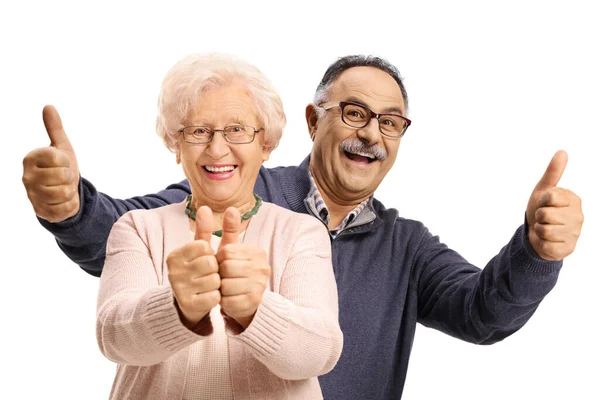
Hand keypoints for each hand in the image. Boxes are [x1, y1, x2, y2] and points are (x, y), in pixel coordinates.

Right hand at [22, 105, 79, 222]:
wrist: (64, 193)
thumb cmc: (62, 168)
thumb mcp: (61, 147)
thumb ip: (55, 128)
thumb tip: (48, 106)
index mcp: (30, 158)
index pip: (58, 158)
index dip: (66, 161)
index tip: (61, 164)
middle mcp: (26, 177)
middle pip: (63, 176)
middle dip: (70, 178)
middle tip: (63, 179)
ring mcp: (32, 196)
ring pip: (64, 193)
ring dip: (70, 192)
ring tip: (63, 189)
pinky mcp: (41, 212)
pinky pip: (65, 208)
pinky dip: (70, 205)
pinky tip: (62, 202)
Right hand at [167, 206, 220, 328]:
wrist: (185, 303)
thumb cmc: (196, 271)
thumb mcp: (200, 250)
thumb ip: (203, 229)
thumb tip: (205, 206)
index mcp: (175, 255)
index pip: (204, 246)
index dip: (210, 254)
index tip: (204, 260)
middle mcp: (174, 271)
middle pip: (211, 263)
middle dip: (215, 269)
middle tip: (207, 275)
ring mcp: (179, 289)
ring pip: (215, 280)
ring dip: (216, 284)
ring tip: (207, 286)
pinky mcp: (188, 305)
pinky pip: (215, 297)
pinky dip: (216, 297)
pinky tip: (207, 296)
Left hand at [217, 208, 270, 328]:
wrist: (248, 301)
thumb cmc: (236, 273)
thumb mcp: (231, 251)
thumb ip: (230, 230)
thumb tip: (231, 208)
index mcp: (257, 252)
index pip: (226, 251)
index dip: (218, 260)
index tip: (222, 265)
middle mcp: (262, 267)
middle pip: (226, 268)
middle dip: (219, 275)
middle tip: (223, 278)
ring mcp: (260, 285)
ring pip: (226, 285)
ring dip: (221, 290)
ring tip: (226, 289)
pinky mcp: (255, 302)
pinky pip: (228, 301)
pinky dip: (224, 302)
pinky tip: (230, 299)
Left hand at [526, 150, 583, 260]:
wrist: (537, 233)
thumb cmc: (542, 209)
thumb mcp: (543, 190)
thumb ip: (553, 172)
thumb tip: (562, 152)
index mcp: (574, 199)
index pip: (549, 196)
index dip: (541, 201)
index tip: (545, 204)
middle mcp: (578, 216)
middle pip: (545, 214)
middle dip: (539, 216)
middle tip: (544, 218)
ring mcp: (575, 234)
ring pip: (545, 230)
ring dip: (539, 230)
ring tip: (545, 229)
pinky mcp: (568, 249)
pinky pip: (546, 245)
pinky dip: (541, 243)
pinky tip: (547, 241)